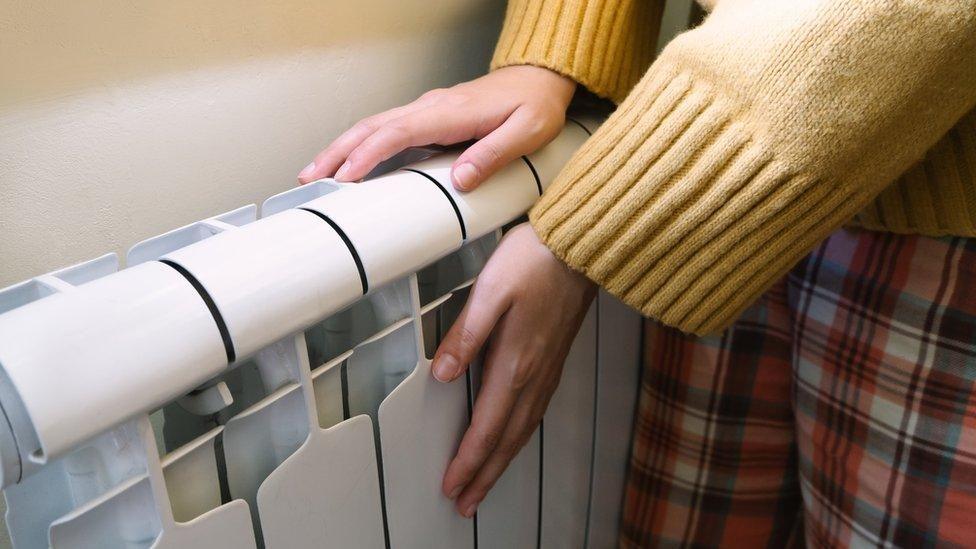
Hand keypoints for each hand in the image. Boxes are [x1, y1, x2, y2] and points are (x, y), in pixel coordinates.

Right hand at [297, 65, 575, 189]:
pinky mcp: (430, 117)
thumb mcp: (528, 133)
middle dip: (338, 153)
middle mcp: (433, 108)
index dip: (369, 155)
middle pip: (373, 127)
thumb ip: (494, 155)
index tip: (347, 178)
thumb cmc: (535, 106)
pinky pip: (387, 129)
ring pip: (374, 126)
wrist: (540, 78)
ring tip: (315, 173)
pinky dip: (361, 145)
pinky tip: (349, 162)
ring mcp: (428, 110)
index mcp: (452, 113)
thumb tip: (460, 179)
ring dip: (342, 148)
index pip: (399, 133)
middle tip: (310, 179)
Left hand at [432, 223, 595, 516]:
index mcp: (515, 363)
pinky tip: (514, 439)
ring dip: (502, 462)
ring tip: (485, 483)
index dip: (468, 461)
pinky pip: (535, 414)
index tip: (451, 485)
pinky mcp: (553, 361)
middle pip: (506, 440)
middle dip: (484, 476)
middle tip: (466, 503)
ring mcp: (547, 370)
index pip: (486, 428)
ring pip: (522, 431)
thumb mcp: (490, 292)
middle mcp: (534, 375)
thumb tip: (443, 373)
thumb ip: (465, 336)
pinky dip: (519, 438)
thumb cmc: (535, 261)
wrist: (581, 248)